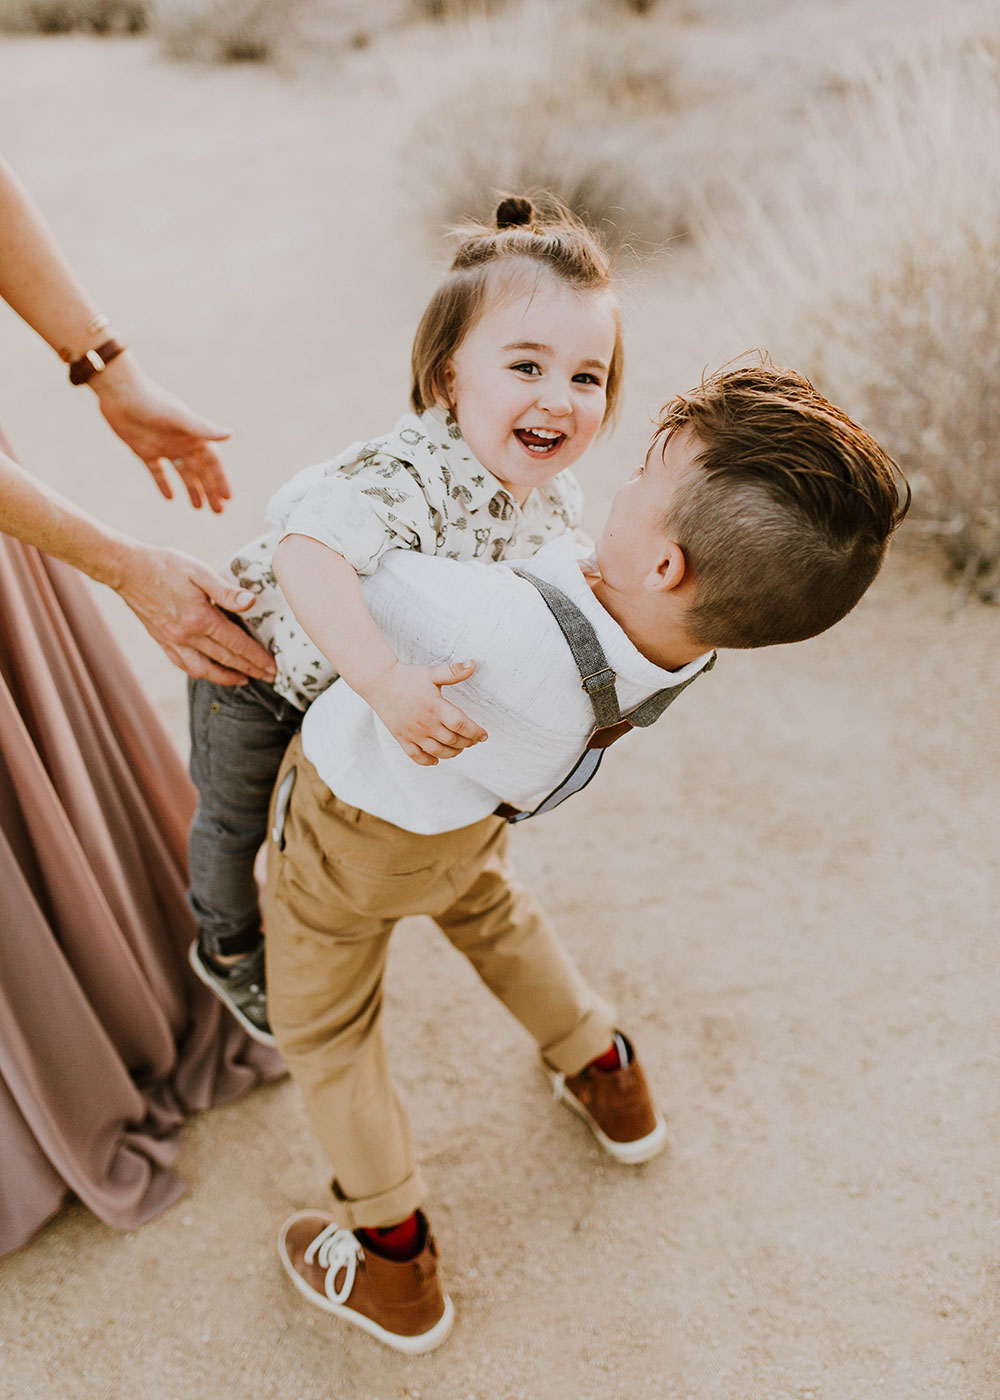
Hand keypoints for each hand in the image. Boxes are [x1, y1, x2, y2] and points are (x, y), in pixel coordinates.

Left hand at [91, 354, 231, 512]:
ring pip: (183, 473)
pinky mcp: (144, 450)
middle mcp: (182, 442)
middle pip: (200, 471)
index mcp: (193, 435)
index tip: (228, 498)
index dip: (221, 479)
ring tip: (198, 508)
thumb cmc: (152, 401)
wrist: (119, 392)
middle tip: (218, 511)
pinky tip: (169, 498)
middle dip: (210, 491)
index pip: (213, 462)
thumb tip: (231, 433)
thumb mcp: (178, 416)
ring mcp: (164, 447)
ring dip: (192, 489)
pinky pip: (157, 471)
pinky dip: (163, 484)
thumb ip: (203, 428)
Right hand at [114, 543, 276, 684]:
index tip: (273, 667)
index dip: (257, 657)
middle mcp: (187, 636)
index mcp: (200, 619)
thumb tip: (251, 602)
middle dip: (250, 670)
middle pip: (226, 660)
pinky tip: (210, 671)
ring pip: (204, 669)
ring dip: (227, 677)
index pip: (237, 644)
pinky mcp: (161, 641)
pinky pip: (184, 665)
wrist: (127, 569)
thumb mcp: (200, 571)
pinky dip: (202, 672)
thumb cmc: (166, 566)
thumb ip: (226, 591)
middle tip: (269, 677)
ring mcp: (172, 641)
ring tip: (244, 679)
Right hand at [363, 659, 487, 765]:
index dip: (476, 732)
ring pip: (438, 751)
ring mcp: (413, 733)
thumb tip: (473, 664)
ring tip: (459, 749)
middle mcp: (426, 723)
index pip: (462, 725)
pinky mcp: (402, 738)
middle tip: (474, 740)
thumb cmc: (407, 676)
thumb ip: (454, 671)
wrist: (379, 681)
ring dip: (452, 753)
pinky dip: (428, 761)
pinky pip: (416, 756)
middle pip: (453, 741)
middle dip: (467, 742)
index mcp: (436, 707)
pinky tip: (436, 760)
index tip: (484, 735)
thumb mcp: (432, 672)